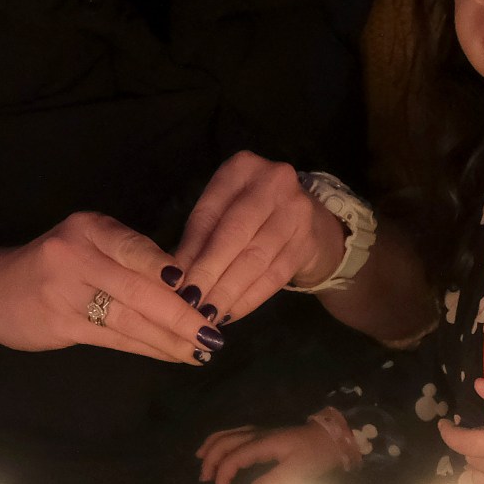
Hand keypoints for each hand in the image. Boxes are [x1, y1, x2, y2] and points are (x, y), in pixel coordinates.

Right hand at [0, 212, 217, 365]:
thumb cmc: (53, 268)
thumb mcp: (88, 246)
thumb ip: (129, 259)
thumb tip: (190, 285)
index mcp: (90, 228)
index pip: (138, 250)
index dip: (173, 275)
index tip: (204, 293)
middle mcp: (75, 254)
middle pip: (139, 289)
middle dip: (182, 314)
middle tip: (213, 333)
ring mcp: (64, 291)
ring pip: (130, 318)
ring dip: (170, 338)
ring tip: (201, 350)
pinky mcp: (60, 323)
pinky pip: (115, 338)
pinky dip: (149, 348)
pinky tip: (173, 355)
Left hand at [172, 152, 350, 323]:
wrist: (311, 221)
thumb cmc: (252, 216)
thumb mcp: (223, 213)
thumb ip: (199, 239)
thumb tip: (172, 277)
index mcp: (241, 169)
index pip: (208, 215)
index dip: (189, 252)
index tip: (172, 282)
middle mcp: (272, 182)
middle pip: (233, 235)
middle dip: (208, 273)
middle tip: (188, 303)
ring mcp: (296, 211)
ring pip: (254, 260)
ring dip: (227, 292)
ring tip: (205, 315)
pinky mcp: (308, 242)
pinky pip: (274, 276)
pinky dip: (249, 298)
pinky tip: (230, 313)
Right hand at [196, 412, 354, 483]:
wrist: (332, 437)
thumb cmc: (315, 454)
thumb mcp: (299, 471)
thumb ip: (275, 481)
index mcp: (262, 444)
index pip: (234, 459)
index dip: (223, 476)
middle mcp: (257, 434)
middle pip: (225, 443)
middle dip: (211, 460)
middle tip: (204, 480)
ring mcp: (260, 431)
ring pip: (227, 434)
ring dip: (212, 447)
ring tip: (200, 459)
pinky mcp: (264, 433)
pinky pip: (235, 433)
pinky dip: (221, 440)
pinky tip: (219, 446)